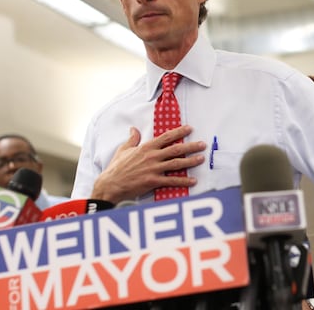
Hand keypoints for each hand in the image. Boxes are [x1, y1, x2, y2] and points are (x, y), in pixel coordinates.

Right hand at [90, 126, 205, 202]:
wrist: (110, 184)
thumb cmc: (116, 168)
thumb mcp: (123, 150)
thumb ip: (132, 139)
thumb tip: (134, 129)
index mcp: (146, 147)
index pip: (166, 137)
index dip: (179, 132)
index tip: (190, 129)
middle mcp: (152, 156)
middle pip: (176, 149)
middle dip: (191, 146)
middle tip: (202, 144)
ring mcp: (153, 169)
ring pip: (177, 163)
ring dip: (191, 161)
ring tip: (201, 159)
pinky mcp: (153, 181)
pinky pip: (172, 181)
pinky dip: (184, 181)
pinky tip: (193, 181)